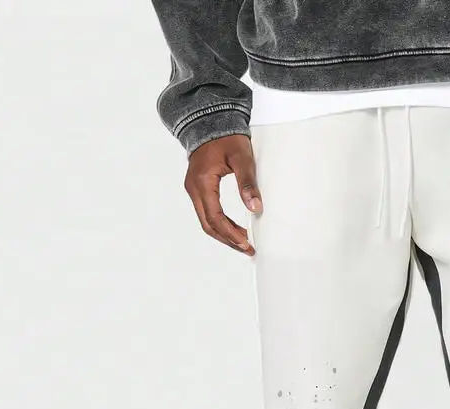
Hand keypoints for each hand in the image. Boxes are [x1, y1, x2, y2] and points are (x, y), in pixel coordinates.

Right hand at [184, 134, 260, 254]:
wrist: (211, 120)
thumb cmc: (227, 137)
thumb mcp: (242, 157)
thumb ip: (248, 183)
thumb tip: (255, 208)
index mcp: (202, 182)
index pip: (215, 217)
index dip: (231, 234)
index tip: (247, 243)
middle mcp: (193, 188)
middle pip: (208, 224)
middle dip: (228, 239)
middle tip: (247, 248)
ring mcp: (194, 188)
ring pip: (206, 220)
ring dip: (224, 233)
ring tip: (243, 242)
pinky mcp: (198, 188)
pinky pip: (207, 212)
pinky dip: (220, 223)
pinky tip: (235, 229)